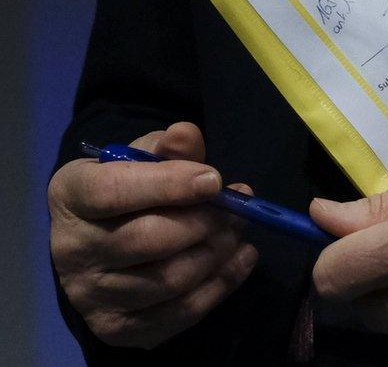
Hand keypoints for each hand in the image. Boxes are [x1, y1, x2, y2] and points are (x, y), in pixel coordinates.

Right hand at [49, 122, 258, 348]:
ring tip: (239, 231)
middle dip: (206, 222)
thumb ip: (169, 148)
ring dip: (218, 253)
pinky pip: (180, 313)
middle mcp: (70, 249)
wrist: (107, 238)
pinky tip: (241, 258)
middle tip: (239, 209)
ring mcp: (90, 295)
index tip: (215, 179)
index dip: (170, 185)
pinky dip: (221, 284)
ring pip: (169, 280)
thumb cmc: (131, 189)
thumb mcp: (145, 158)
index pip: (113, 192)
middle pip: (147, 240)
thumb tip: (188, 134)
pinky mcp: (117, 328)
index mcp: (70, 195)